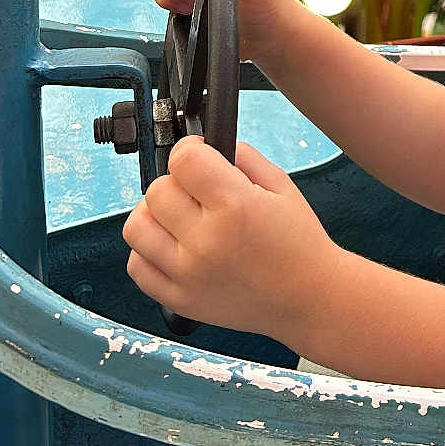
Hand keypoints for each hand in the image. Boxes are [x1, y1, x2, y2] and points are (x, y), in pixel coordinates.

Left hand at [123, 136, 331, 344]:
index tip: (199, 154)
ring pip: (137, 227)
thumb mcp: (282, 185)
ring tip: (178, 217)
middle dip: (176, 181)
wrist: (307, 297)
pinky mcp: (178, 300)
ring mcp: (187, 274)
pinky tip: (174, 246)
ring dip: (155, 214)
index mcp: (235, 206)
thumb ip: (244, 157)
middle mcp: (206, 240)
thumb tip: (210, 146)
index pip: (184, 160)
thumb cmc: (298, 242)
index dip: (190, 149)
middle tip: (196, 190)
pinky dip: (149, 251)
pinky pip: (137, 266)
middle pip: (156, 190)